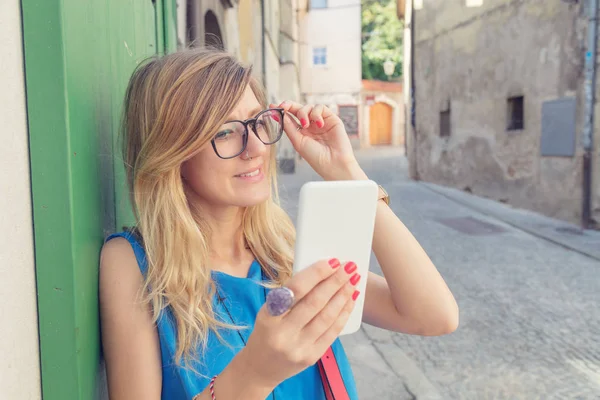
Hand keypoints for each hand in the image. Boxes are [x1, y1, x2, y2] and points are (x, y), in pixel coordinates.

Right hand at [239, 259, 360, 388]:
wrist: (259, 368)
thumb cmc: (266, 331)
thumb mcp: (267, 312)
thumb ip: (290, 296)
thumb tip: (321, 273)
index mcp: (269, 317)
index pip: (296, 290)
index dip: (316, 274)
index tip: (332, 262)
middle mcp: (283, 334)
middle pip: (315, 303)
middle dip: (335, 282)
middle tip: (349, 267)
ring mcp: (298, 348)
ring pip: (327, 317)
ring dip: (343, 296)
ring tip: (353, 281)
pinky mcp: (311, 357)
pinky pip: (332, 332)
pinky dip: (343, 314)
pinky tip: (350, 300)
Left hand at [270, 101, 367, 180]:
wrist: (333, 163)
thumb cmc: (316, 157)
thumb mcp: (298, 142)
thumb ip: (289, 127)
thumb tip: (280, 114)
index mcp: (301, 132)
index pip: (290, 117)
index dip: (282, 110)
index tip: (272, 106)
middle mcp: (311, 125)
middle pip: (298, 109)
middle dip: (289, 105)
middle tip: (283, 106)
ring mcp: (321, 121)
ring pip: (308, 107)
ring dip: (304, 113)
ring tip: (306, 125)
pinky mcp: (331, 118)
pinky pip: (321, 107)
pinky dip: (316, 113)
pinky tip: (319, 124)